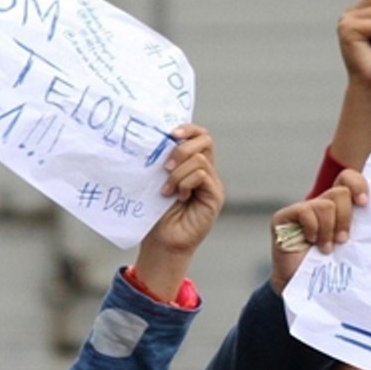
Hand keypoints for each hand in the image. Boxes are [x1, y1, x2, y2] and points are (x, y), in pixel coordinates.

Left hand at [147, 124, 223, 253]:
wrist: (163, 241)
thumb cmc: (157, 213)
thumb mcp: (157, 181)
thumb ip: (163, 161)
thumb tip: (155, 139)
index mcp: (193, 164)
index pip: (199, 135)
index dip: (187, 128)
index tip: (170, 134)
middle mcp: (206, 171)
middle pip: (205, 140)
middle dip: (181, 148)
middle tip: (165, 167)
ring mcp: (213, 184)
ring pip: (199, 159)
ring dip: (178, 172)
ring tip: (166, 189)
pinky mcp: (215, 196)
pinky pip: (201, 175)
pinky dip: (185, 183)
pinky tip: (177, 196)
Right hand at [269, 169, 367, 294]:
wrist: (303, 288)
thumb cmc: (330, 269)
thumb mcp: (352, 246)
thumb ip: (362, 229)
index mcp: (338, 207)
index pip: (348, 178)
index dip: (358, 184)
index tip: (365, 203)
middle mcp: (320, 204)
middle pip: (341, 191)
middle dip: (346, 217)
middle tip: (343, 240)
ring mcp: (301, 209)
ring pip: (326, 204)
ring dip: (329, 230)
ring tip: (326, 248)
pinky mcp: (284, 217)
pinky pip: (306, 211)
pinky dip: (313, 230)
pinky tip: (310, 242)